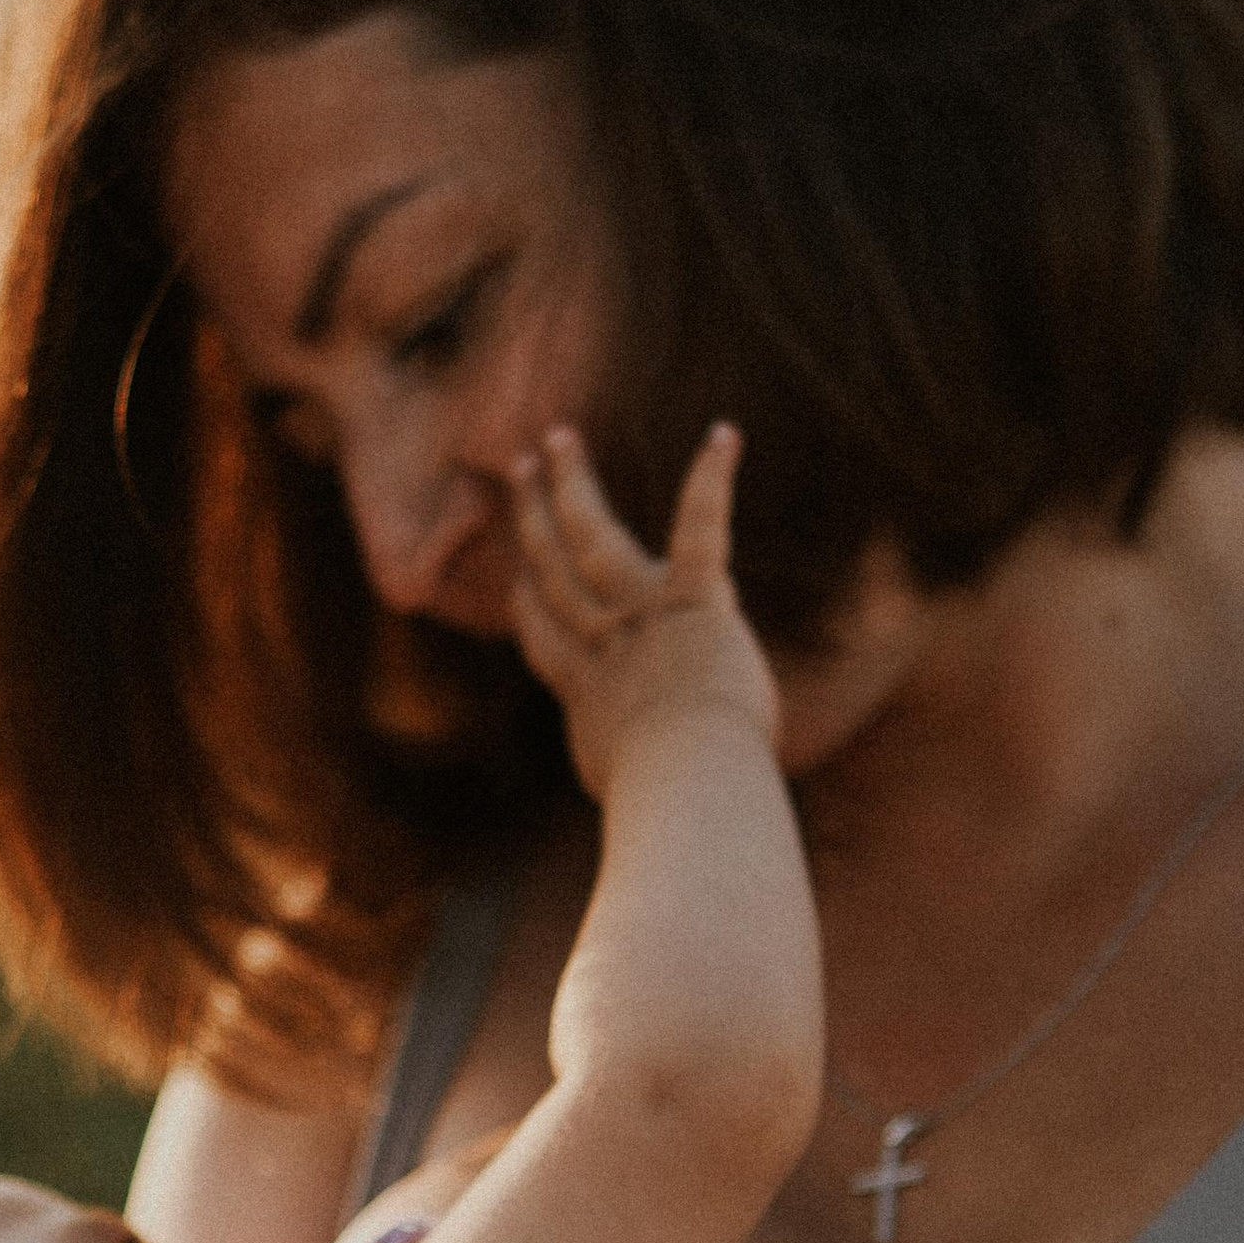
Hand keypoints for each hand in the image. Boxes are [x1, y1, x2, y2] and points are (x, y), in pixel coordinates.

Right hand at [510, 421, 777, 797]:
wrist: (688, 786)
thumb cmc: (668, 805)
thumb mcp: (633, 791)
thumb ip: (629, 771)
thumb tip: (639, 801)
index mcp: (585, 689)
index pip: (545, 633)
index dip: (527, 599)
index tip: (519, 575)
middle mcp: (603, 642)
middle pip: (554, 569)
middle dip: (534, 515)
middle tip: (520, 467)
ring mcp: (644, 617)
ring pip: (593, 538)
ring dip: (573, 485)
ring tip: (560, 439)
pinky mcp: (694, 603)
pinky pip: (700, 532)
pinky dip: (712, 483)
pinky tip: (723, 436)